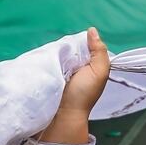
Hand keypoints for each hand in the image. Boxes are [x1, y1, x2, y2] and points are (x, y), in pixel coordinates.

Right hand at [38, 28, 109, 144]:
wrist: (63, 114)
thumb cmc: (83, 94)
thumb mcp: (99, 71)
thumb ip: (99, 52)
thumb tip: (92, 30)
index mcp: (88, 64)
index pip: (83, 45)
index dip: (79, 42)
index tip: (74, 43)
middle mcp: (74, 66)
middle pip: (69, 47)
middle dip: (66, 45)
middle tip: (63, 50)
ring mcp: (59, 69)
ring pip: (57, 51)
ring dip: (55, 51)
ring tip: (53, 53)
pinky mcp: (47, 72)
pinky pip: (46, 59)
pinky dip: (46, 56)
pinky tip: (46, 56)